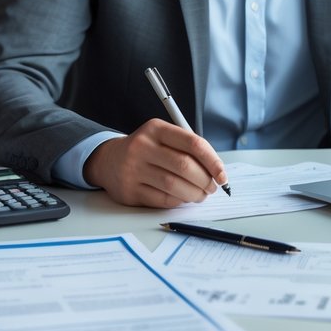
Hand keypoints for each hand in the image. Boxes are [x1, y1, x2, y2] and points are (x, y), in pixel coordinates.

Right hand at [83, 119, 229, 207]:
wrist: (108, 161)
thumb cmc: (146, 150)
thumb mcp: (162, 137)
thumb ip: (187, 148)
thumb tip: (216, 171)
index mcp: (156, 129)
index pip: (192, 143)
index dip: (212, 161)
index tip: (222, 174)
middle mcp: (142, 146)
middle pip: (184, 166)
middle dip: (205, 180)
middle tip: (212, 187)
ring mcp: (134, 170)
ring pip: (174, 186)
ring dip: (194, 194)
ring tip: (200, 195)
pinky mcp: (130, 191)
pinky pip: (162, 200)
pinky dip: (178, 201)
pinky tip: (182, 198)